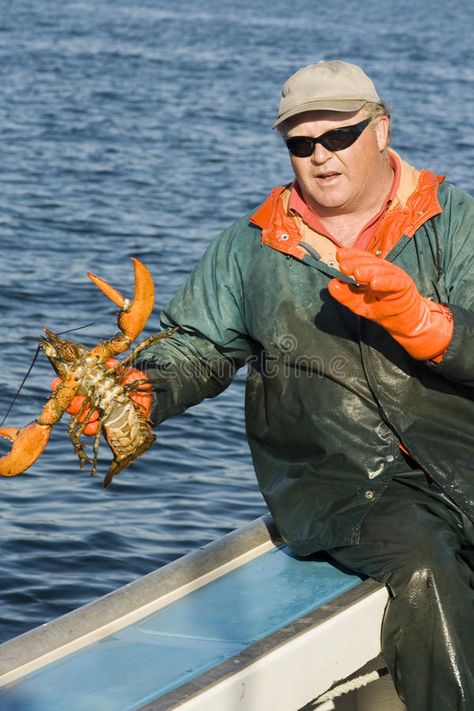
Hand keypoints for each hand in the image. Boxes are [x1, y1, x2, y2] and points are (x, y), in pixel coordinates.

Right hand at [51, 359, 152, 435]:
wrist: (148, 397)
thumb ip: (114, 367)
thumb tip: (107, 362)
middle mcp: (88, 398)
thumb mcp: (124, 371)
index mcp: (89, 383)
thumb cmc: (131, 381)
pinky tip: (95, 425)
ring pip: (78, 417)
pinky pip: (91, 429)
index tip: (58, 383)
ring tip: (92, 413)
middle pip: (71, 403)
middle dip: (72, 403)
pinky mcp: (102, 425)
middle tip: (79, 401)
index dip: (61, 384)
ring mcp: (94, 412)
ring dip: (81, 416)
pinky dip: (91, 428)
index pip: (70, 384)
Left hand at [328, 248, 452, 360]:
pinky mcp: (405, 286)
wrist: (404, 322)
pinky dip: (385, 282)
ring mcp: (395, 277)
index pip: (361, 260)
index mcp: (373, 272)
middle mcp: (384, 271)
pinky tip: (374, 283)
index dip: (351, 256)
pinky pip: (395, 283)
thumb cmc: (383, 309)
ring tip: (356, 273)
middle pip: (370, 263)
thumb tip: (331, 284)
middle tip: (343, 266)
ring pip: (381, 271)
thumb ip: (345, 295)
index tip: (339, 255)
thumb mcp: (359, 304)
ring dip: (369, 271)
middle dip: (356, 263)